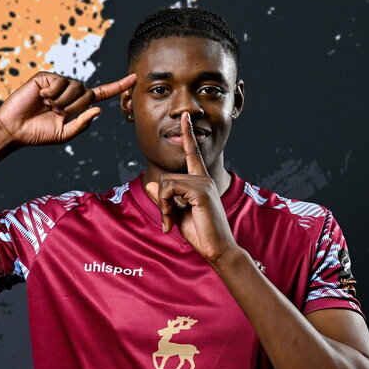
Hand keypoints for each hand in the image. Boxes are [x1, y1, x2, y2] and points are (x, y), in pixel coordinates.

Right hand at [0, 71, 136, 146]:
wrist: (14, 130)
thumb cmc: (37, 134)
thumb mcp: (64, 134)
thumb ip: (82, 123)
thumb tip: (99, 109)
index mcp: (75, 106)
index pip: (100, 94)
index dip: (117, 87)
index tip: (134, 79)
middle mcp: (68, 92)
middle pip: (87, 94)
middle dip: (74, 108)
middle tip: (55, 113)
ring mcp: (57, 84)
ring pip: (76, 87)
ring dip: (63, 101)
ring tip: (47, 105)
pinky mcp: (46, 77)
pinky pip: (60, 82)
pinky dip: (53, 92)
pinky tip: (41, 96)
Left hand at [144, 112, 238, 263]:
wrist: (217, 249)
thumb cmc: (201, 233)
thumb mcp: (177, 214)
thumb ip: (164, 199)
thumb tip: (150, 185)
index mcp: (200, 182)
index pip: (192, 154)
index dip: (188, 135)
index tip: (186, 118)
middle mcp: (203, 178)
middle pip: (166, 178)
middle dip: (161, 202)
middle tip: (168, 221)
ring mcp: (203, 183)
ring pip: (165, 183)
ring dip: (162, 206)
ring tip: (172, 222)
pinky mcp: (200, 190)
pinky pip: (169, 189)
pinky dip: (165, 206)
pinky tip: (173, 220)